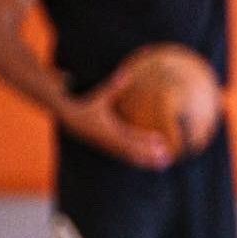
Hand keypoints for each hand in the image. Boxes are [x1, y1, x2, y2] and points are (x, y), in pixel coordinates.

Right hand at [57, 68, 171, 169]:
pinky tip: (150, 163)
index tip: (161, 141)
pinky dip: (139, 160)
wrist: (69, 118)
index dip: (145, 139)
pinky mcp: (109, 147)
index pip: (130, 135)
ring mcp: (109, 145)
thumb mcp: (100, 96)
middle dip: (149, 154)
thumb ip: (114, 86)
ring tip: (164, 165)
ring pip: (130, 156)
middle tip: (167, 158)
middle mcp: (109, 140)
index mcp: (107, 129)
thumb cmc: (87, 103)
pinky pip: (126, 155)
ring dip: (146, 160)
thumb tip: (126, 72)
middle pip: (132, 150)